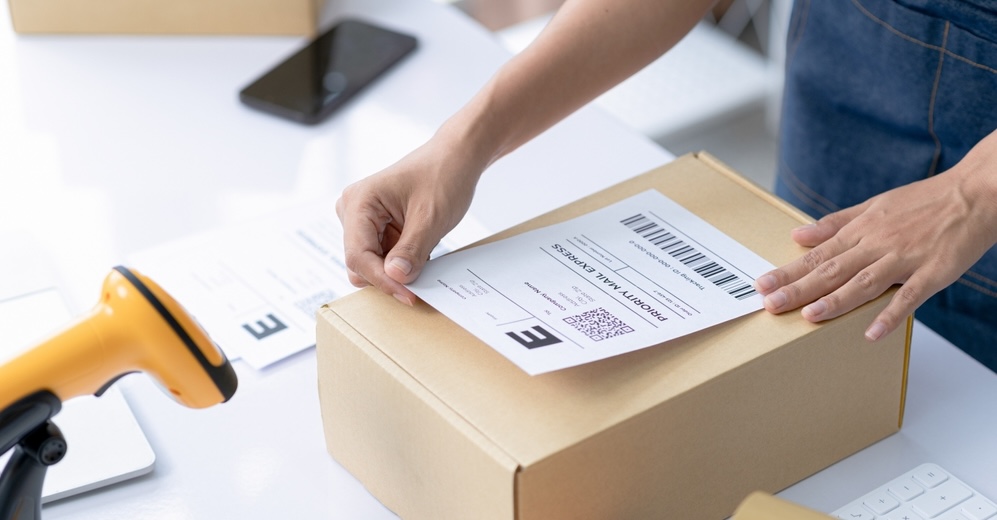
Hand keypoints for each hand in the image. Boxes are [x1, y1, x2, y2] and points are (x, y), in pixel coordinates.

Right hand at [336, 133, 483, 304]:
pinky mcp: (376, 226)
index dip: (382, 280)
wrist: (456, 158)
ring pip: (371, 263)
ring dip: (395, 270)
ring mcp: (362, 219)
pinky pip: (382, 256)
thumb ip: (411, 250)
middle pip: (360, 262)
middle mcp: (353, 210)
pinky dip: (401, 262)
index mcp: (359, 202)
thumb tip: (395, 277)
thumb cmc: (443, 176)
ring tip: (424, 261)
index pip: (359, 256)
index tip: (409, 295)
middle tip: (418, 286)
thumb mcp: (431, 218)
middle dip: (387, 277)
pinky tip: (421, 255)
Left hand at [755, 131, 996, 340]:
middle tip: (770, 304)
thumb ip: (836, 223)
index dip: (789, 271)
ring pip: (863, 282)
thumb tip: (798, 234)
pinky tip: (871, 333)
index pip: (817, 255)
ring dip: (835, 301)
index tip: (763, 285)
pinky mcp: (933, 272)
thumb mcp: (875, 205)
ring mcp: (905, 259)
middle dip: (798, 288)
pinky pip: (909, 296)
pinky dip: (890, 315)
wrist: (976, 193)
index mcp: (862, 229)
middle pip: (832, 270)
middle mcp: (877, 244)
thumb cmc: (926, 201)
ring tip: (809, 316)